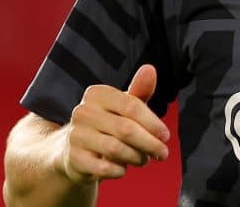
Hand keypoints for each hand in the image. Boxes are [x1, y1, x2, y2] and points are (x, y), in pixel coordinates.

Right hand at [59, 65, 171, 183]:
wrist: (74, 150)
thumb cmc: (107, 124)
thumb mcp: (123, 106)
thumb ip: (139, 91)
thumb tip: (150, 69)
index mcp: (97, 94)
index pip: (132, 106)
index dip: (153, 123)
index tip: (166, 136)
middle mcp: (83, 112)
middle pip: (126, 129)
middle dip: (150, 144)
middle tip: (163, 154)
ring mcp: (76, 136)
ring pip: (117, 150)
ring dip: (137, 157)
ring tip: (143, 159)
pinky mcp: (74, 159)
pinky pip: (104, 168)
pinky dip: (120, 171)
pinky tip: (123, 169)